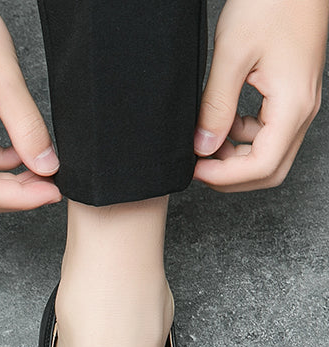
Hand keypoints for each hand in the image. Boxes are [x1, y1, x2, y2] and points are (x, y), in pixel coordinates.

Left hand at [193, 0, 328, 191]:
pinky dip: (242, 138)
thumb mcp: (232, 55)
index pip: (262, 166)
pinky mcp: (291, 94)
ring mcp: (300, 103)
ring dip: (236, 158)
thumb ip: (216, 106)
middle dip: (231, 176)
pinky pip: (268, 133)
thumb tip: (203, 146)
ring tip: (205, 141)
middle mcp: (303, 109)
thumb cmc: (270, 2)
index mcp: (293, 105)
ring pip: (269, 154)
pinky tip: (221, 122)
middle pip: (270, 170)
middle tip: (198, 164)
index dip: (224, 177)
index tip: (195, 168)